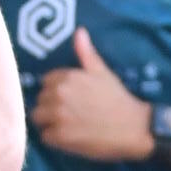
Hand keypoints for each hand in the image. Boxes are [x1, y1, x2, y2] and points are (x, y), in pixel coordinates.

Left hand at [31, 27, 154, 161]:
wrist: (133, 127)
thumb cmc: (117, 98)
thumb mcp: (102, 72)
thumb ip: (86, 53)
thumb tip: (79, 31)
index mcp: (67, 78)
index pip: (45, 82)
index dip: (55, 90)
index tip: (68, 98)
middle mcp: (59, 95)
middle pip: (39, 100)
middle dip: (50, 106)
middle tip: (68, 113)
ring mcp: (58, 116)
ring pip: (37, 118)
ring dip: (48, 122)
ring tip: (64, 125)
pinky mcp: (61, 137)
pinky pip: (45, 137)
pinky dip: (54, 138)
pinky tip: (68, 137)